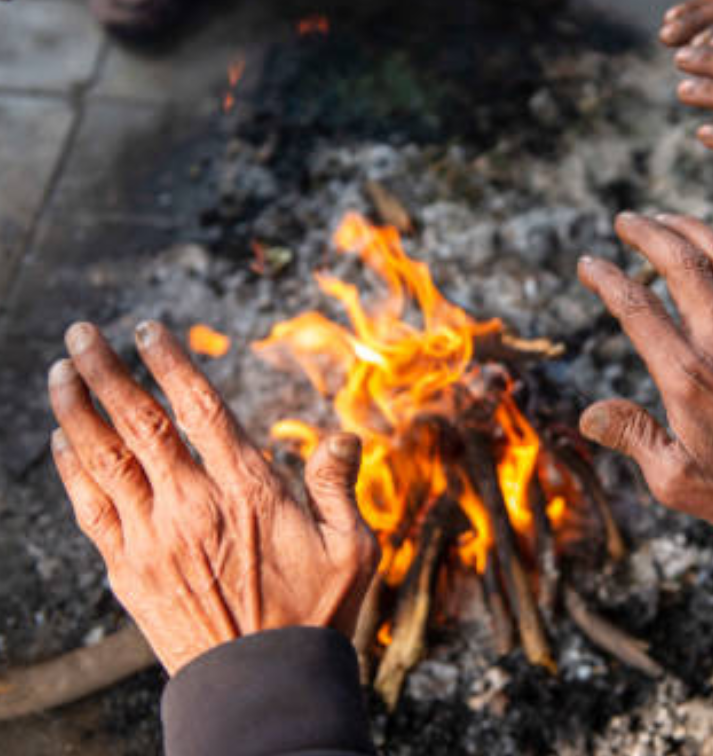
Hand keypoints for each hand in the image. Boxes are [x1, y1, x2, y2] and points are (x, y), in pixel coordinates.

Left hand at [47, 321, 379, 673]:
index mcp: (249, 491)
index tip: (148, 329)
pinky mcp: (129, 571)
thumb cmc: (316, 613)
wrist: (263, 685)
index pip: (200, 410)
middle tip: (83, 333)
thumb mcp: (353, 547)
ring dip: (77, 409)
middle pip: (139, 423)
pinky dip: (73, 469)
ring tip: (59, 370)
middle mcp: (193, 506)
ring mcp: (154, 538)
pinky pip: (92, 509)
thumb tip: (345, 435)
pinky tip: (63, 439)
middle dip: (106, 371)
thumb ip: (341, 486)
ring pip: (104, 460)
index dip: (170, 363)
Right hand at [577, 214, 712, 535]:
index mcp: (687, 376)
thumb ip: (631, 436)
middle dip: (647, 233)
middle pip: (680, 263)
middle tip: (625, 221)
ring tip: (665, 220)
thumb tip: (588, 414)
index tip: (589, 264)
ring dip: (691, 229)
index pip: (636, 307)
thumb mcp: (673, 479)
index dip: (606, 278)